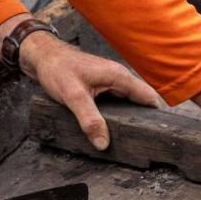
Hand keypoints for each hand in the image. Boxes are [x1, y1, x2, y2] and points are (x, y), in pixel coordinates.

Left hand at [20, 31, 161, 149]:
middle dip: (143, 119)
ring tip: (128, 138)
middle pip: (141, 101)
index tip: (158, 134)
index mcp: (119, 76)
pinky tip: (111, 127)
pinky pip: (117, 102)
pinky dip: (117, 114)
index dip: (155, 115)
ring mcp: (111, 82)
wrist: (42, 56)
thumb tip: (103, 143)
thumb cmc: (57, 69)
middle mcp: (119, 78)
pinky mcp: (103, 87)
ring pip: (129, 103)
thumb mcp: (73, 96)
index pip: (149, 97)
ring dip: (129, 118)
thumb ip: (89, 120)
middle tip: (142, 141)